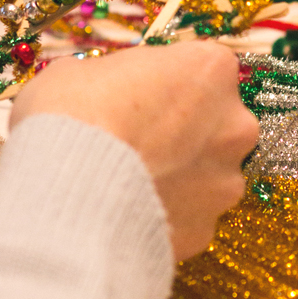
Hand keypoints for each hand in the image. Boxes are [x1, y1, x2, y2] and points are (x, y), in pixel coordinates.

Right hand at [10, 41, 258, 260]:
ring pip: (207, 176)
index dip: (166, 80)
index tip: (139, 93)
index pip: (200, 67)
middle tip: (136, 140)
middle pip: (215, 123)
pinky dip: (164, 217)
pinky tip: (126, 215)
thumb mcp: (79, 72)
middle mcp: (235, 124)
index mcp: (210, 69)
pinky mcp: (207, 231)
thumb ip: (112, 78)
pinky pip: (188, 219)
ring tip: (127, 184)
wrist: (62, 191)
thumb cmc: (71, 114)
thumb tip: (106, 92)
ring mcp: (226, 182)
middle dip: (183, 132)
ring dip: (178, 178)